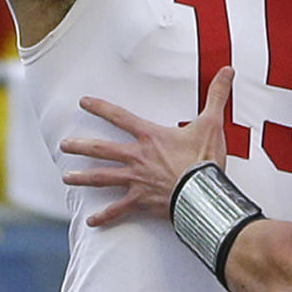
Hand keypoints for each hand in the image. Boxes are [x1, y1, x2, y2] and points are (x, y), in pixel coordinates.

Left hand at [60, 65, 233, 226]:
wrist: (203, 192)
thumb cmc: (205, 159)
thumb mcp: (212, 123)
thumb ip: (216, 96)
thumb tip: (228, 71)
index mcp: (150, 136)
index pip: (120, 117)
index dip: (101, 108)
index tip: (83, 102)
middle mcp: (137, 157)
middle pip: (102, 149)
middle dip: (81, 147)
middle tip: (63, 145)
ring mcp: (136, 180)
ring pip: (103, 178)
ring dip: (83, 178)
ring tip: (66, 178)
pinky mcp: (141, 201)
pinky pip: (118, 210)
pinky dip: (104, 216)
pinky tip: (91, 221)